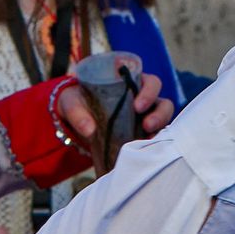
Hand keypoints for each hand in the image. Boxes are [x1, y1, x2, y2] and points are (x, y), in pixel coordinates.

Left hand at [54, 71, 175, 154]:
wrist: (74, 119)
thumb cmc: (77, 101)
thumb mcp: (72, 102)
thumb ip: (76, 113)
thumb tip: (89, 130)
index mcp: (131, 84)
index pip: (151, 83)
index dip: (149, 92)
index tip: (137, 106)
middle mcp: (143, 100)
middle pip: (163, 104)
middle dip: (159, 114)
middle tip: (146, 125)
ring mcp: (145, 118)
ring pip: (163, 122)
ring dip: (159, 131)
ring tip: (149, 139)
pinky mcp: (141, 135)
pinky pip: (155, 138)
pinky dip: (154, 143)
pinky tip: (146, 150)